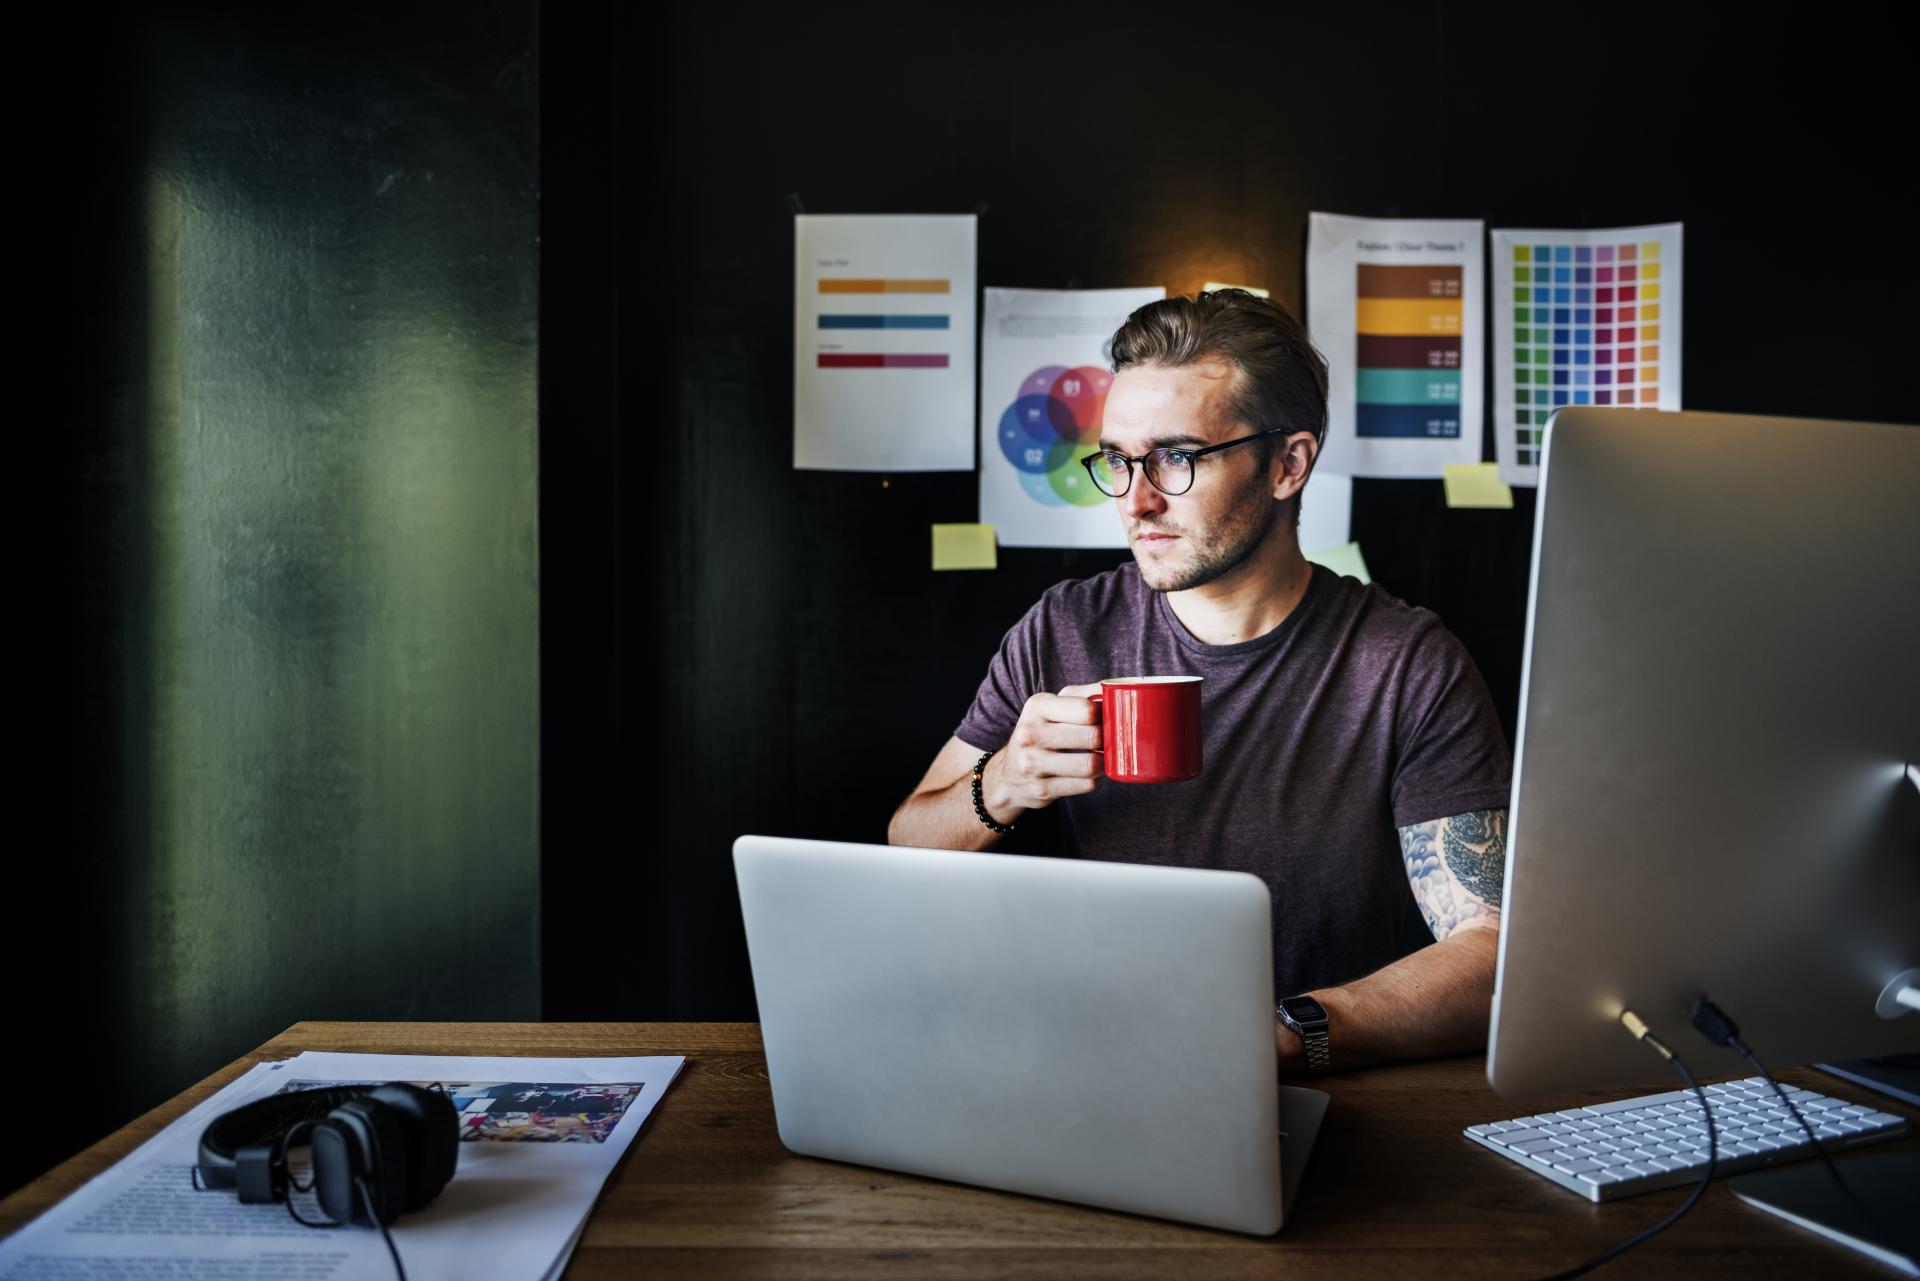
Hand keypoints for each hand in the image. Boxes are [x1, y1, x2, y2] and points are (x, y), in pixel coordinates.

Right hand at [981, 683, 1104, 822]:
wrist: (1009, 772)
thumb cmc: (1041, 732)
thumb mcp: (1054, 706)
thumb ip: (1085, 695)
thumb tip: (1118, 689)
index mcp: (1037, 706)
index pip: (1087, 709)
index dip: (1106, 715)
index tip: (1108, 720)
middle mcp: (1030, 734)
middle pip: (1092, 736)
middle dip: (1108, 740)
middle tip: (1110, 741)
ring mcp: (1033, 764)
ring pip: (1091, 764)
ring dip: (1105, 763)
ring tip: (1103, 758)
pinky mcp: (1041, 790)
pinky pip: (1085, 785)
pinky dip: (1094, 780)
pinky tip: (1089, 774)